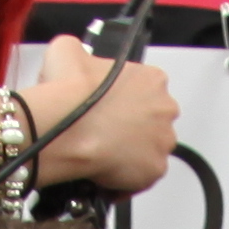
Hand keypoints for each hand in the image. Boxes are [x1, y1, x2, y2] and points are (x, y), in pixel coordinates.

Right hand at [27, 38, 179, 193]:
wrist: (63, 130)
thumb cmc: (69, 93)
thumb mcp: (66, 50)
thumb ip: (78, 50)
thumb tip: (75, 56)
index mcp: (152, 79)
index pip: (145, 89)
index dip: (122, 100)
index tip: (106, 107)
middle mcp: (166, 108)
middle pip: (152, 120)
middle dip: (131, 126)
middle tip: (103, 132)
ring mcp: (163, 142)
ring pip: (149, 149)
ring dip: (130, 152)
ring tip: (102, 154)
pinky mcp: (155, 170)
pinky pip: (142, 177)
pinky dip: (125, 179)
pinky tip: (104, 173)